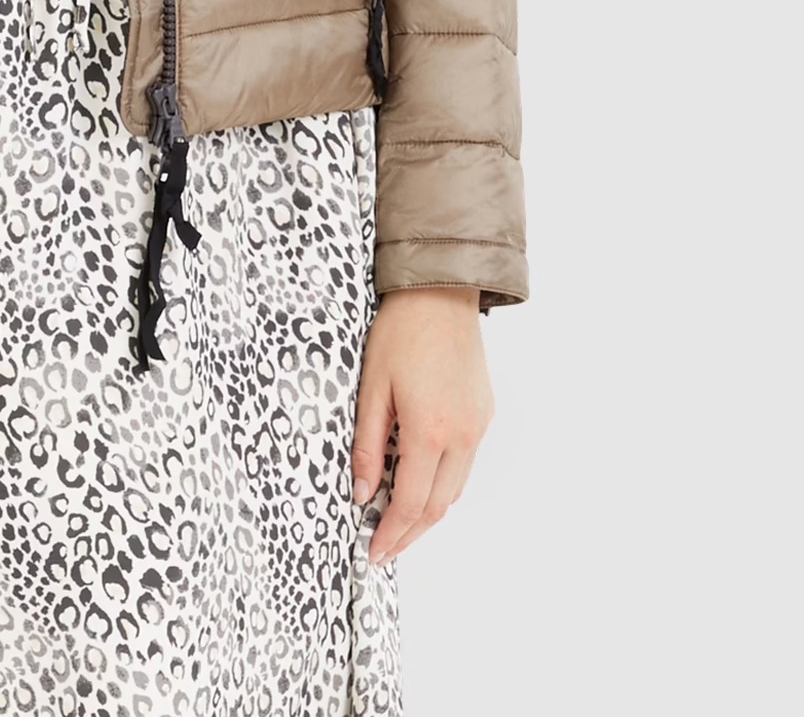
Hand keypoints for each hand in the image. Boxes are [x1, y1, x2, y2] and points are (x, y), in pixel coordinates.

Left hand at [353, 286, 494, 567]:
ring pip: (454, 489)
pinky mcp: (484, 414)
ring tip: (398, 522)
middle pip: (437, 506)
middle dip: (410, 533)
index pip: (410, 502)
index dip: (392, 533)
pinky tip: (421, 481)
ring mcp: (478, 426)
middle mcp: (462, 436)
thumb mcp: (371, 388)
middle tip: (384, 548)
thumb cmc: (400, 333)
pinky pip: (465, 464)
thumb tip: (361, 493)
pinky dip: (443, 483)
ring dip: (427, 512)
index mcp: (430, 431)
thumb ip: (366, 445)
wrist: (441, 293)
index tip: (374, 552)